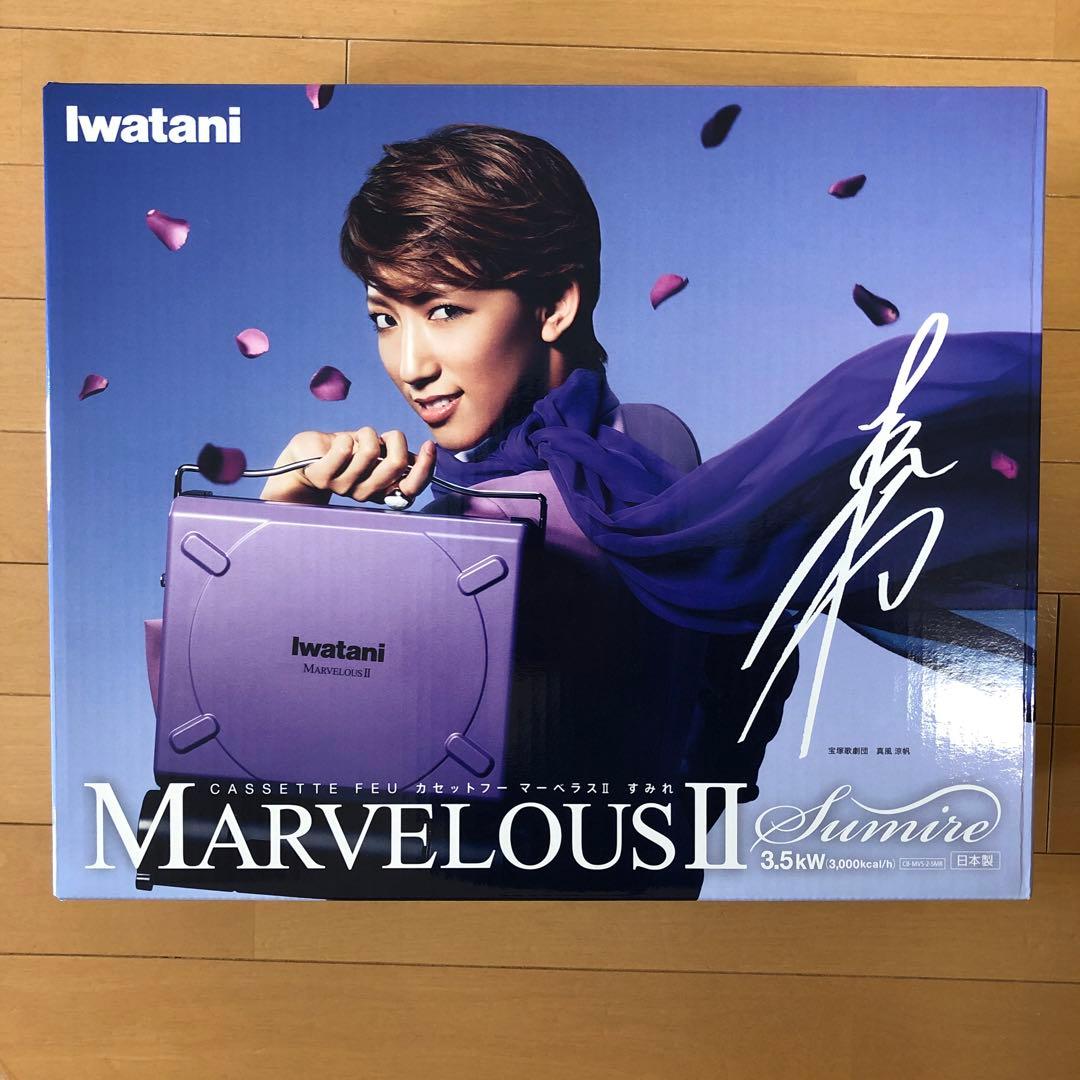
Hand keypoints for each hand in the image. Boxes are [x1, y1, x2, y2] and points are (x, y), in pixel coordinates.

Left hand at [259, 428, 436, 505]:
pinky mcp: (324, 476)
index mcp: (380, 490)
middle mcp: (365, 493)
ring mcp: (344, 487)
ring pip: (371, 452)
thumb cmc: (341, 452)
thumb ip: (393, 456)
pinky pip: (345, 450)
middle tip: (385, 435)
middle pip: (395, 465)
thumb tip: (422, 454)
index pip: (411, 489)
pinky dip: (346, 438)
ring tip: (357, 437)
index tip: (428, 445)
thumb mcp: (373, 454)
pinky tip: (339, 442)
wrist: (303, 458)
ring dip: (367, 434)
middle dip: (396, 439)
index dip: (424, 469)